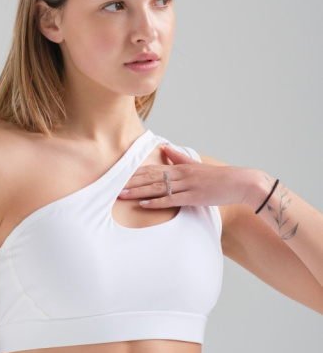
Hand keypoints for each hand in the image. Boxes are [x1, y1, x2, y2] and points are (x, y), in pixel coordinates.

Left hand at [118, 145, 266, 208]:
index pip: (152, 169)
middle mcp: (180, 174)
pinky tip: (144, 204)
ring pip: (157, 188)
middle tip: (112, 187)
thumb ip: (179, 157)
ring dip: (138, 192)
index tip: (119, 177)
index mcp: (180, 167)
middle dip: (131, 183)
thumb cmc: (218, 177)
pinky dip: (156, 202)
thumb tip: (165, 148)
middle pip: (150, 178)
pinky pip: (171, 200)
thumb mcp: (196, 165)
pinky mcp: (193, 197)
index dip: (135, 174)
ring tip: (122, 195)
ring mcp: (186, 185)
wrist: (239, 182)